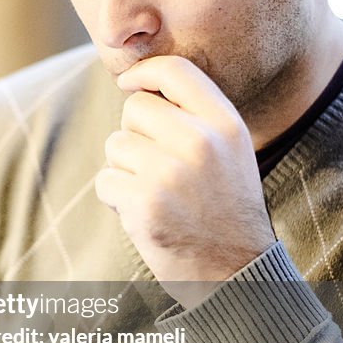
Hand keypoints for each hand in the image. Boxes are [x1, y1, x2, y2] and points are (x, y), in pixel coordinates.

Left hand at [96, 56, 274, 306]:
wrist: (236, 272)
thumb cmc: (224, 207)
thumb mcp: (230, 151)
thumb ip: (194, 116)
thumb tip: (137, 84)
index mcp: (226, 124)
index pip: (175, 70)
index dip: (143, 71)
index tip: (129, 84)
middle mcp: (200, 143)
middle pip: (135, 108)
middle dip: (135, 133)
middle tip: (157, 166)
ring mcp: (171, 173)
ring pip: (116, 145)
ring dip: (124, 169)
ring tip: (155, 193)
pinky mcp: (145, 204)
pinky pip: (106, 180)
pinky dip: (116, 197)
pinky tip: (144, 213)